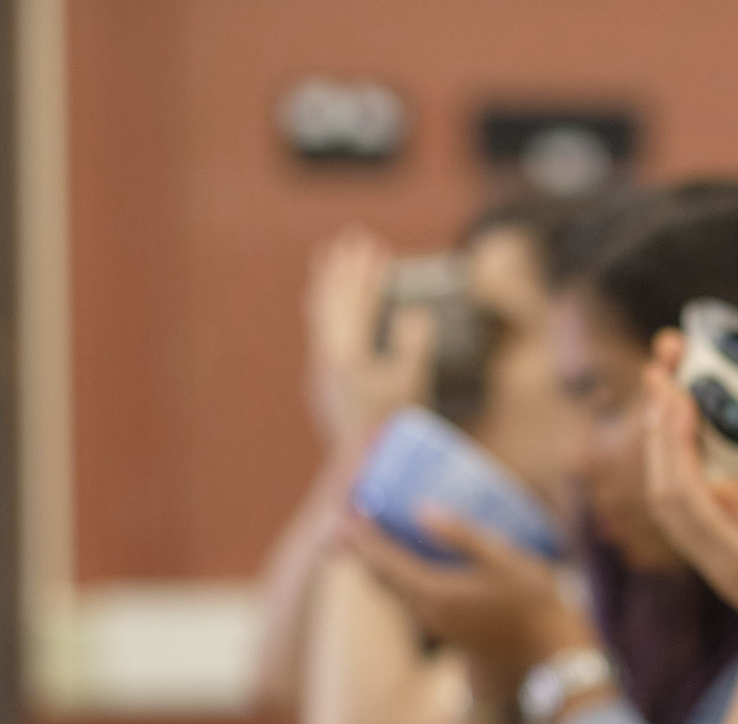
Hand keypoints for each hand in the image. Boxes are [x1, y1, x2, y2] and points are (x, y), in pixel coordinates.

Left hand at [306, 229, 430, 459]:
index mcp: (346, 355)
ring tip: (330, 262)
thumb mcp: (411, 387)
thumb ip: (413, 346)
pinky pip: (322, 333)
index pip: (355, 301)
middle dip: (342, 269)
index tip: (372, 243)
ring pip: (320, 316)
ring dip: (329, 286)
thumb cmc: (391, 432)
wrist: (360, 471)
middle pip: (330, 301)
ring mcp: (322, 371)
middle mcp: (326, 358)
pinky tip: (327, 310)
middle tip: (349, 238)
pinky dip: (326, 311)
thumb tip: (416, 313)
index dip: (365, 271)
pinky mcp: (325, 384)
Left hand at [342, 510, 596, 698]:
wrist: (553, 658)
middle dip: (358, 551)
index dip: (361, 535)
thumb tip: (421, 510)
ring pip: (394, 592)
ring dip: (377, 566)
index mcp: (434, 594)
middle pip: (380, 579)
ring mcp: (439, 626)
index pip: (384, 560)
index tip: (342, 511)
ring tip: (363, 543)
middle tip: (338, 525)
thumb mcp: (505, 561)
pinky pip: (411, 599)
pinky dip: (398, 578)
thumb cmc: (536, 605)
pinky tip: (406, 567)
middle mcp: (428, 613)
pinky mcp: (451, 631)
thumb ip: (462, 536)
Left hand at [639, 335, 737, 669]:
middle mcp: (715, 561)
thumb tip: (724, 486)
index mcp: (737, 559)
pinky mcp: (725, 559)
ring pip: (667, 499)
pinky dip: (677, 463)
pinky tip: (690, 436)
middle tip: (660, 366)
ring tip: (667, 388)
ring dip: (661, 441)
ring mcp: (716, 563)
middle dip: (657, 425)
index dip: (674, 438)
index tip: (678, 389)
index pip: (684, 492)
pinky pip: (685, 505)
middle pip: (663, 490)